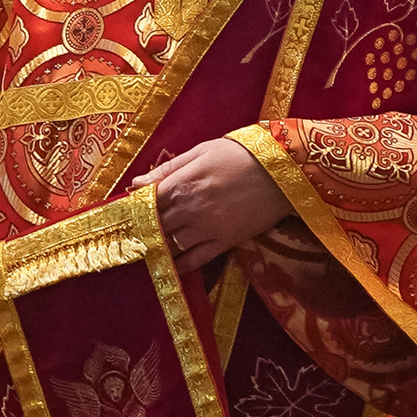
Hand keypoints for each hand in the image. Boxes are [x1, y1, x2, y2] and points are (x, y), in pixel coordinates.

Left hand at [142, 136, 292, 264]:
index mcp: (182, 183)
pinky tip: (172, 265)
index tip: (130, 213)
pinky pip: (195, 260)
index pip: (146, 203)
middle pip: (155, 226)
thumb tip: (136, 183)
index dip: (136, 209)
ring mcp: (207, 228)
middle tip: (136, 233)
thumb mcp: (203, 151)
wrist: (286, 170)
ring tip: (151, 248)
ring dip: (159, 247)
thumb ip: (168, 169)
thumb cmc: (242, 154)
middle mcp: (190, 209)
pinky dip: (179, 265)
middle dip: (144, 229)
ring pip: (171, 245)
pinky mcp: (225, 242)